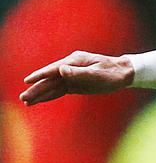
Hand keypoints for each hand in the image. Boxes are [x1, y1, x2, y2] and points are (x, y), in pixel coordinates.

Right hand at [20, 52, 134, 104]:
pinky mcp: (75, 84)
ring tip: (26, 102)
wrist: (124, 73)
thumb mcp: (98, 74)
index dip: (40, 75)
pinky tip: (39, 100)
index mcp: (74, 61)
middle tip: (23, 98)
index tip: (27, 81)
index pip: (54, 70)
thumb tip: (61, 70)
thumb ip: (79, 73)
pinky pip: (59, 90)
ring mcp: (71, 75)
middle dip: (36, 89)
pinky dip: (49, 95)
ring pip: (52, 86)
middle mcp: (70, 67)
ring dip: (40, 93)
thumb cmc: (113, 73)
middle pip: (50, 79)